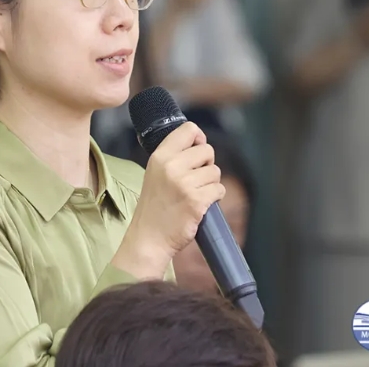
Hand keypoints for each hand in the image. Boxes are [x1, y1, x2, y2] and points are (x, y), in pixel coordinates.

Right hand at [112, 122, 224, 278]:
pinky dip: (215, 197)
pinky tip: (201, 204)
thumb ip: (174, 156)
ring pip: (215, 172)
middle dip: (206, 164)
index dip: (199, 139)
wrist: (149, 238)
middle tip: (195, 179)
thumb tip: (200, 142)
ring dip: (210, 183)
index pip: (189, 129)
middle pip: (207, 150)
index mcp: (160, 156)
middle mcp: (171, 166)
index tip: (196, 151)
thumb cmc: (155, 206)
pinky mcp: (196, 201)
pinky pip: (219, 189)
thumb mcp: (155, 172)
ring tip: (194, 194)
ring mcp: (184, 184)